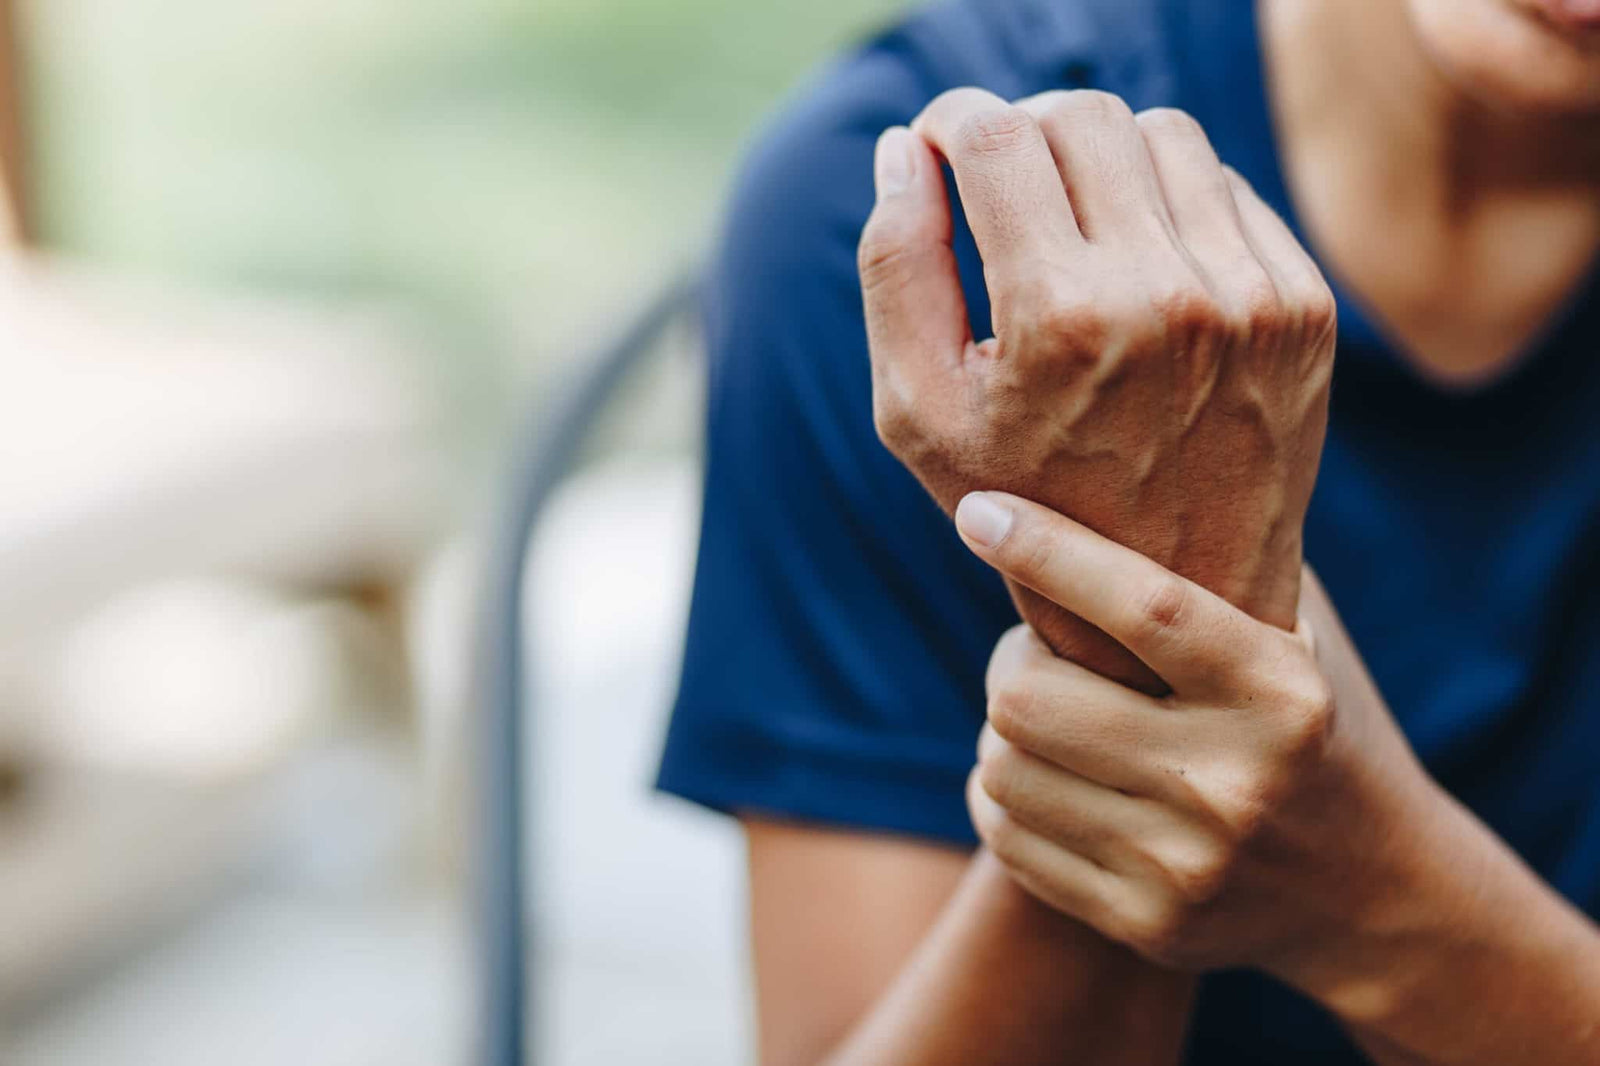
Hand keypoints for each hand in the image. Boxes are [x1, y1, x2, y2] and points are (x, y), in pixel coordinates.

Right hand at [859, 89, 1335, 689]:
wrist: (1173, 593)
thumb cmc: (1021, 501)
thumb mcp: (918, 412)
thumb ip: (894, 269)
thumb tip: (901, 149)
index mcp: (1060, 321)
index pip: (992, 136)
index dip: (947, 125)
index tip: (936, 151)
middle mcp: (1167, 297)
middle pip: (1076, 113)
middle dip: (1019, 131)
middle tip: (996, 186)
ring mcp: (1250, 297)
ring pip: (1160, 132)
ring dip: (1097, 157)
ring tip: (1068, 225)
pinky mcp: (1302, 305)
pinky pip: (1224, 185)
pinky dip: (1167, 201)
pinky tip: (1137, 264)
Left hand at [954, 491, 1473, 1016]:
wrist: (1373, 895)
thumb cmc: (1317, 727)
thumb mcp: (1300, 634)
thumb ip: (1226, 557)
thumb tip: (1115, 458)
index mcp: (1282, 694)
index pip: (1141, 606)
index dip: (1046, 549)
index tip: (980, 511)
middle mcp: (1233, 784)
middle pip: (1026, 698)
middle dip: (1011, 661)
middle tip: (1038, 652)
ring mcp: (1185, 866)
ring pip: (1000, 767)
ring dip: (1003, 729)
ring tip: (1048, 716)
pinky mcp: (1144, 923)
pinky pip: (1005, 835)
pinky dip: (1004, 793)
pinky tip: (1047, 776)